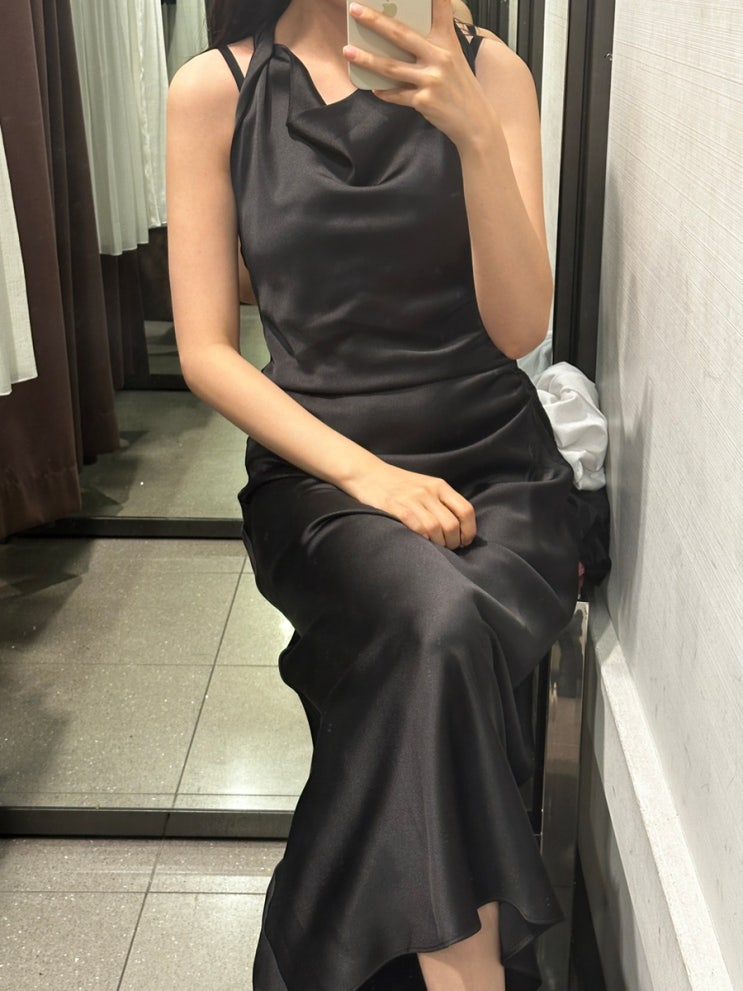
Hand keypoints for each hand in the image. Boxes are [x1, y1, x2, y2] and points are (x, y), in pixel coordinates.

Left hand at [343, 0, 492, 147]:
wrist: (475, 122)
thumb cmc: (460, 88)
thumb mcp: (454, 59)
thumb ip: (432, 45)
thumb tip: (400, 38)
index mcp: (447, 41)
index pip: (440, 8)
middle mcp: (440, 57)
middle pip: (401, 35)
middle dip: (375, 20)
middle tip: (354, 9)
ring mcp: (431, 79)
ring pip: (391, 67)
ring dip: (366, 59)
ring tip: (348, 51)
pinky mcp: (424, 101)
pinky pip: (397, 94)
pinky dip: (384, 92)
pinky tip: (374, 88)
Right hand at [344, 460, 476, 549]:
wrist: (367, 473)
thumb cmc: (398, 484)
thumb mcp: (425, 485)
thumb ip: (441, 501)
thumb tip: (459, 527)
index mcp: (439, 485)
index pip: (465, 510)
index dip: (469, 530)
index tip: (464, 541)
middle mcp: (428, 491)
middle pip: (451, 524)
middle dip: (453, 542)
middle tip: (448, 548)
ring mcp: (411, 499)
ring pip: (435, 528)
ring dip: (438, 544)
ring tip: (435, 548)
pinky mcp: (394, 507)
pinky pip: (416, 527)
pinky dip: (422, 538)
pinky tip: (420, 542)